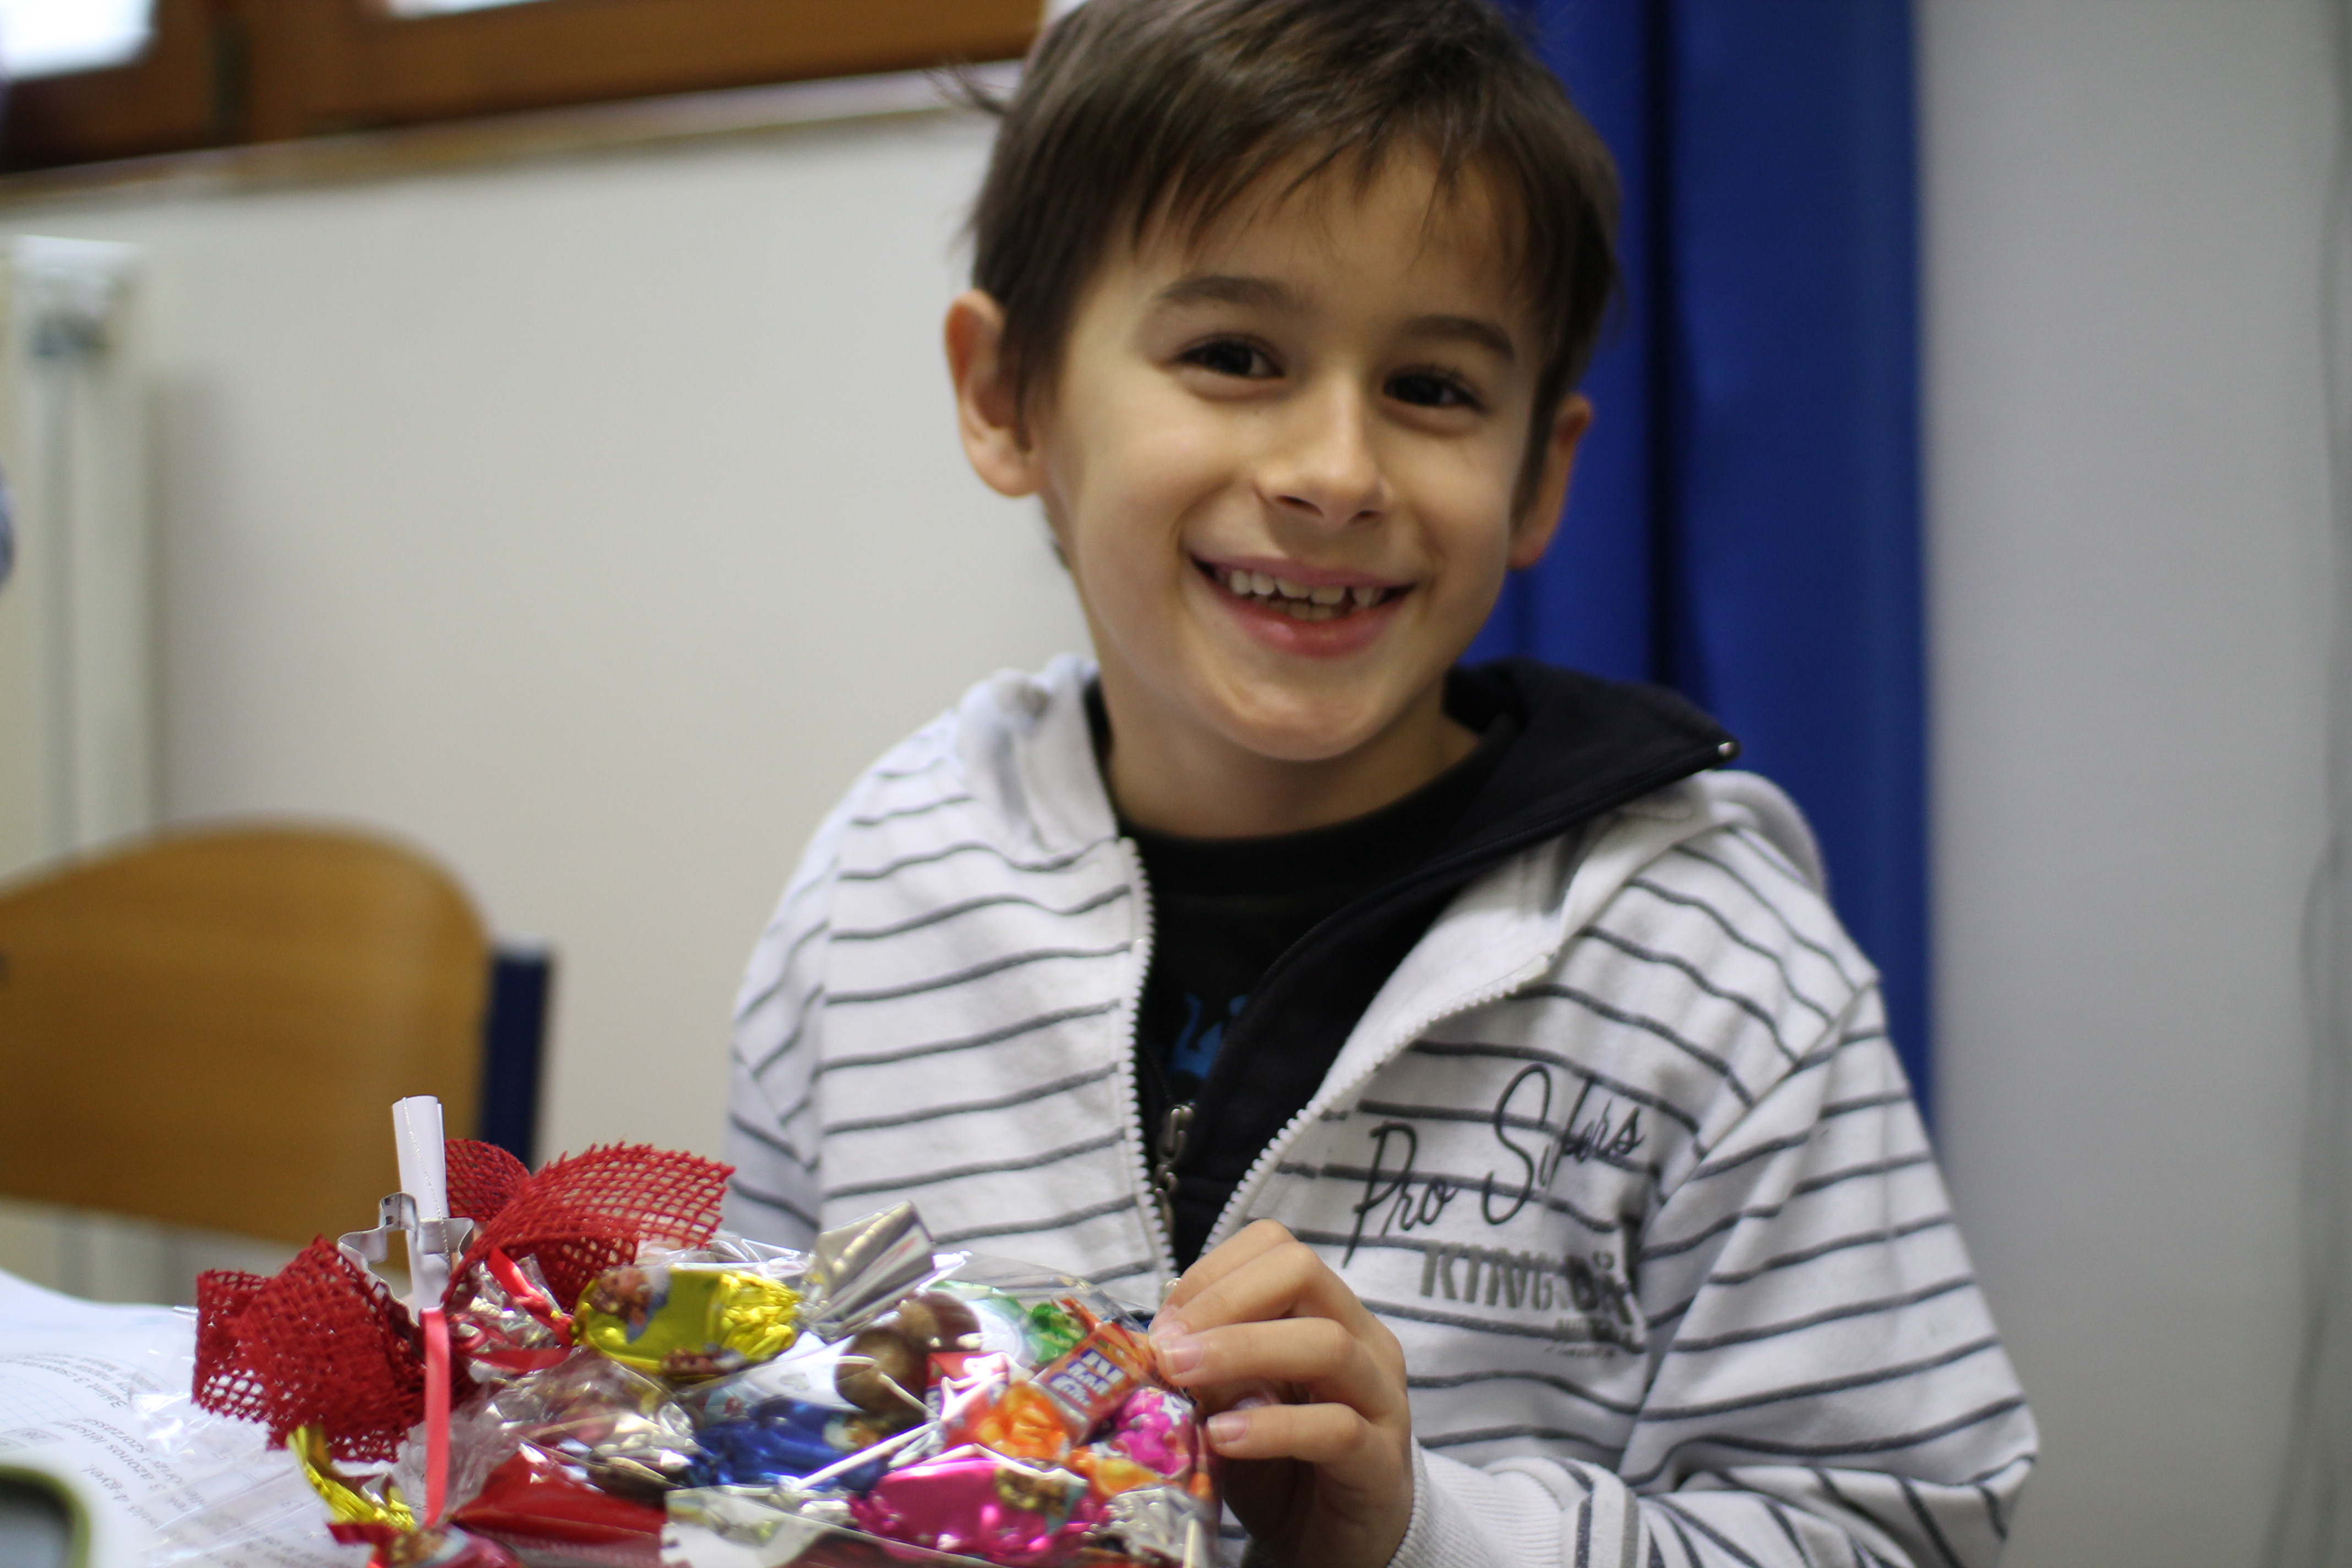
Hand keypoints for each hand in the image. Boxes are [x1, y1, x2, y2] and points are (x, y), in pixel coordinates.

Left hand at [1150, 1220, 1414, 1567]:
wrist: (1338, 1546)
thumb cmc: (1282, 1466)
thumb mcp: (1234, 1408)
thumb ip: (1211, 1372)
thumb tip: (1163, 1344)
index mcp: (1329, 1313)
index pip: (1276, 1248)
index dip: (1212, 1273)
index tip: (1164, 1322)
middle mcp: (1364, 1341)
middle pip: (1303, 1271)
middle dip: (1224, 1300)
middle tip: (1168, 1347)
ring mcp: (1382, 1399)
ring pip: (1325, 1342)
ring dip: (1240, 1351)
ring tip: (1182, 1377)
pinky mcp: (1381, 1463)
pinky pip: (1335, 1428)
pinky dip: (1270, 1427)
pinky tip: (1221, 1437)